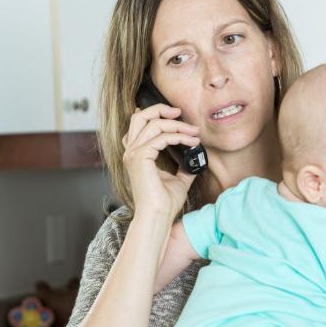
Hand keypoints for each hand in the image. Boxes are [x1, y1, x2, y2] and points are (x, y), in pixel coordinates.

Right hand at [121, 104, 199, 219]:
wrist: (158, 217)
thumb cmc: (164, 203)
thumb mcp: (178, 179)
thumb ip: (183, 165)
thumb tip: (195, 156)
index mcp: (135, 154)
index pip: (139, 124)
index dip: (157, 115)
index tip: (178, 116)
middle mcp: (131, 152)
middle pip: (139, 116)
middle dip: (160, 109)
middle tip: (180, 112)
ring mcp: (133, 154)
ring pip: (153, 124)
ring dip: (178, 126)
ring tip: (194, 133)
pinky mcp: (140, 158)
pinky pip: (161, 138)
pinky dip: (179, 136)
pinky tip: (192, 142)